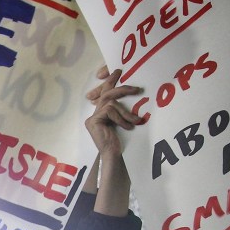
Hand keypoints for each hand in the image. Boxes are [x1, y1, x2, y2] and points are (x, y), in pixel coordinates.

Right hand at [83, 66, 139, 215]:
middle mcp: (95, 114)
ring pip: (110, 101)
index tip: (117, 71)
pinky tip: (129, 127)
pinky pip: (110, 111)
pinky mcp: (93, 122)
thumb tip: (137, 93)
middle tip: (130, 81)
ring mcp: (92, 118)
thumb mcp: (127, 121)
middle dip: (118, 84)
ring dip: (126, 109)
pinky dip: (122, 118)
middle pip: (106, 92)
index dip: (110, 80)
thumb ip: (125, 109)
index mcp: (102, 113)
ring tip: (136, 119)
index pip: (105, 92)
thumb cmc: (125, 143)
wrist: (117, 158)